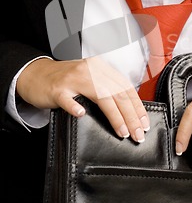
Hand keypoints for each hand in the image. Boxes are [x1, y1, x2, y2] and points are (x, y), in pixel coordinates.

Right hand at [16, 57, 149, 142]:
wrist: (35, 74)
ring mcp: (73, 79)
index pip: (125, 87)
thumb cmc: (65, 80)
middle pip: (117, 93)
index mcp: (101, 68)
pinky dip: (75, 107)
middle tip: (138, 134)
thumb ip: (107, 90)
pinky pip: (68, 99)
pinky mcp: (57, 89)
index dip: (137, 106)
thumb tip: (130, 112)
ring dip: (115, 116)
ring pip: (101, 96)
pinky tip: (81, 115)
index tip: (144, 123)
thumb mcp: (90, 80)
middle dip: (131, 116)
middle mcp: (90, 70)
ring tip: (123, 132)